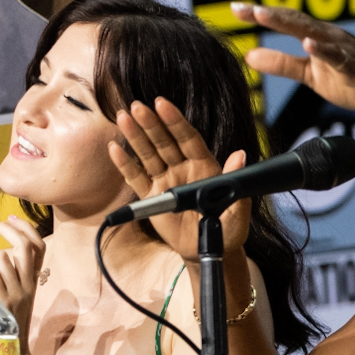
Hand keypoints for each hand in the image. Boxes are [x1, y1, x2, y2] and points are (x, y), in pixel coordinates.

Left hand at [0, 215, 46, 354]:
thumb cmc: (4, 322)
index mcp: (32, 281)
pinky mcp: (3, 302)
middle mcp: (29, 285)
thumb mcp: (11, 296)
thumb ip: (5, 276)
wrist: (9, 351)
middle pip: (24, 245)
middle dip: (5, 229)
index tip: (11, 218)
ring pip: (3, 257)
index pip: (39, 246)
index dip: (26, 228)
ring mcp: (18, 293)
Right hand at [110, 98, 251, 260]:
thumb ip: (234, 182)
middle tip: (137, 106)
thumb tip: (240, 155)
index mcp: (204, 167)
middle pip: (164, 142)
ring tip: (123, 118)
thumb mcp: (238, 210)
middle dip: (151, 124)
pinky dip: (125, 164)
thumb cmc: (227, 230)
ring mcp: (165, 182)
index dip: (175, 121)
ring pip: (148, 155)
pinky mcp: (151, 198)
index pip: (188, 139)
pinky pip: (136, 178)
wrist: (208, 250)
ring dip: (135, 136)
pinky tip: (114, 148)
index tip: (162, 104)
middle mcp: (182, 169)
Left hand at [233, 2, 354, 118]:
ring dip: (288, 23)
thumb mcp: (310, 75)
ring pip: (314, 33)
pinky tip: (308, 44)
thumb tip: (249, 55)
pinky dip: (324, 50)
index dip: (261, 14)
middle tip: (241, 8)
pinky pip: (339, 58)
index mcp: (318, 36)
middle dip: (267, 13)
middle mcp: (330, 37)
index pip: (286, 19)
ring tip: (262, 14)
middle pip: (295, 19)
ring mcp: (344, 50)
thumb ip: (282, 64)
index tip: (235, 8)